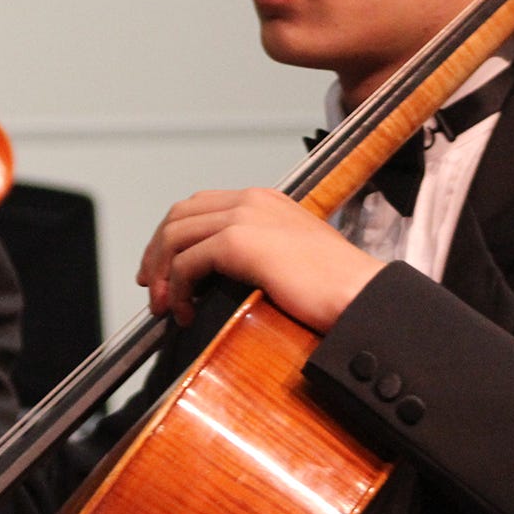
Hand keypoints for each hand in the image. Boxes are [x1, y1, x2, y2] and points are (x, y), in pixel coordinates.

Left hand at [137, 188, 384, 332]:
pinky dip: (177, 289)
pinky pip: (187, 262)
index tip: (164, 269)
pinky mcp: (239, 242)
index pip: (200, 206)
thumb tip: (219, 278)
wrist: (360, 296)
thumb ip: (258, 255)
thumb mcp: (290, 258)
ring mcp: (244, 217)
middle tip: (153, 289)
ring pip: (175, 237)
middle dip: (157, 253)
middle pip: (179, 216)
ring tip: (164, 307)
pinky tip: (185, 312)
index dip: (173, 237)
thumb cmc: (335, 288)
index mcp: (264, 200)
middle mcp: (251, 201)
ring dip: (162, 274)